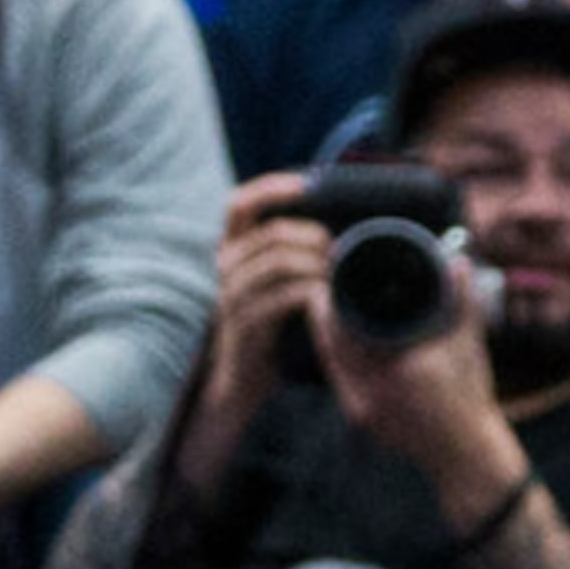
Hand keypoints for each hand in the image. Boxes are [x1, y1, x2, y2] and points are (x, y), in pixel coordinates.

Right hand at [197, 175, 331, 421]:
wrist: (241, 384)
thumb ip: (292, 258)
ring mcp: (232, 296)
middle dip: (315, 239)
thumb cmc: (272, 331)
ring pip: (279, 262)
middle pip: (272, 233)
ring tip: (341, 278)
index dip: (272, 189)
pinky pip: (282, 297)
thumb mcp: (277, 287)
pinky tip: (330, 301)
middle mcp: (226, 267)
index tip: (309, 184)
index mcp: (232, 251)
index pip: (239, 203)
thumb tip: (337, 232)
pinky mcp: (245, 324)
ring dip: (318, 267)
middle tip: (343, 253)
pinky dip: (313, 294)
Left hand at [316, 255, 516, 506]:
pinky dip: (344, 357)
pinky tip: (351, 342)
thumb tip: (459, 262)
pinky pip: (343, 378)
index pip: (342, 330)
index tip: (330, 275)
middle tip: (329, 285)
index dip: (331, 299)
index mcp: (393, 376)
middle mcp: (369, 396)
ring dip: (333, 335)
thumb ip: (462, 304)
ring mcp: (363, 410)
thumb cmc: (473, 406)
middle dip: (329, 313)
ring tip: (338, 308)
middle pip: (331, 344)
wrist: (470, 459)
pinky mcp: (364, 418)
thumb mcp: (469, 350)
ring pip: (334, 361)